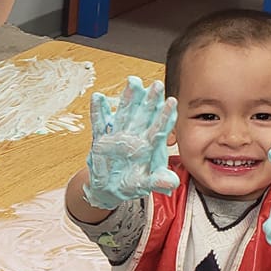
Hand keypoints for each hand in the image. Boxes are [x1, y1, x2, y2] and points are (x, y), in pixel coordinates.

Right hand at [82, 76, 179, 209]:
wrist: (110, 189)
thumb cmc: (130, 183)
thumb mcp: (145, 184)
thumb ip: (157, 182)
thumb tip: (171, 183)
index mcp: (147, 146)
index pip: (158, 128)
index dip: (164, 116)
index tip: (172, 102)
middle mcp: (133, 137)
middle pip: (143, 115)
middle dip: (149, 100)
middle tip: (157, 85)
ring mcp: (117, 136)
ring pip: (123, 113)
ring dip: (128, 98)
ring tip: (133, 82)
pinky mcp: (101, 139)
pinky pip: (99, 123)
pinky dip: (97, 111)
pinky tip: (97, 98)